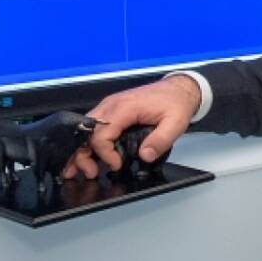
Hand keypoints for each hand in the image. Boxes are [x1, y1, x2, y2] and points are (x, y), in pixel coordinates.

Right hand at [61, 73, 201, 179]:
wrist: (179, 88)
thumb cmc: (176, 101)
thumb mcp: (176, 123)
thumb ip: (160, 140)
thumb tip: (144, 156)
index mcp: (124, 108)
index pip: (101, 134)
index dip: (105, 154)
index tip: (116, 165)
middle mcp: (111, 105)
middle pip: (86, 132)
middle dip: (83, 154)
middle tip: (91, 172)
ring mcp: (109, 106)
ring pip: (86, 129)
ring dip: (82, 150)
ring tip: (82, 169)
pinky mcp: (112, 110)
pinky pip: (94, 126)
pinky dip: (89, 142)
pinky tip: (90, 155)